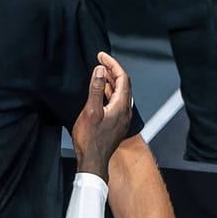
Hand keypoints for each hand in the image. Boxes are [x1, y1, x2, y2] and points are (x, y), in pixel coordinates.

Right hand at [72, 51, 133, 177]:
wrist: (93, 161)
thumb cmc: (90, 139)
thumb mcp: (91, 110)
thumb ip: (96, 89)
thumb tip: (101, 70)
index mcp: (122, 106)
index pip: (122, 78)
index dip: (112, 64)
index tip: (101, 56)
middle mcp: (126, 111)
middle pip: (124, 84)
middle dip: (113, 70)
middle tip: (100, 62)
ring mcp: (122, 118)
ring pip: (120, 93)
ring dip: (111, 81)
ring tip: (99, 73)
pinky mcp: (116, 124)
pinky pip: (116, 102)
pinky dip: (109, 92)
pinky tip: (100, 92)